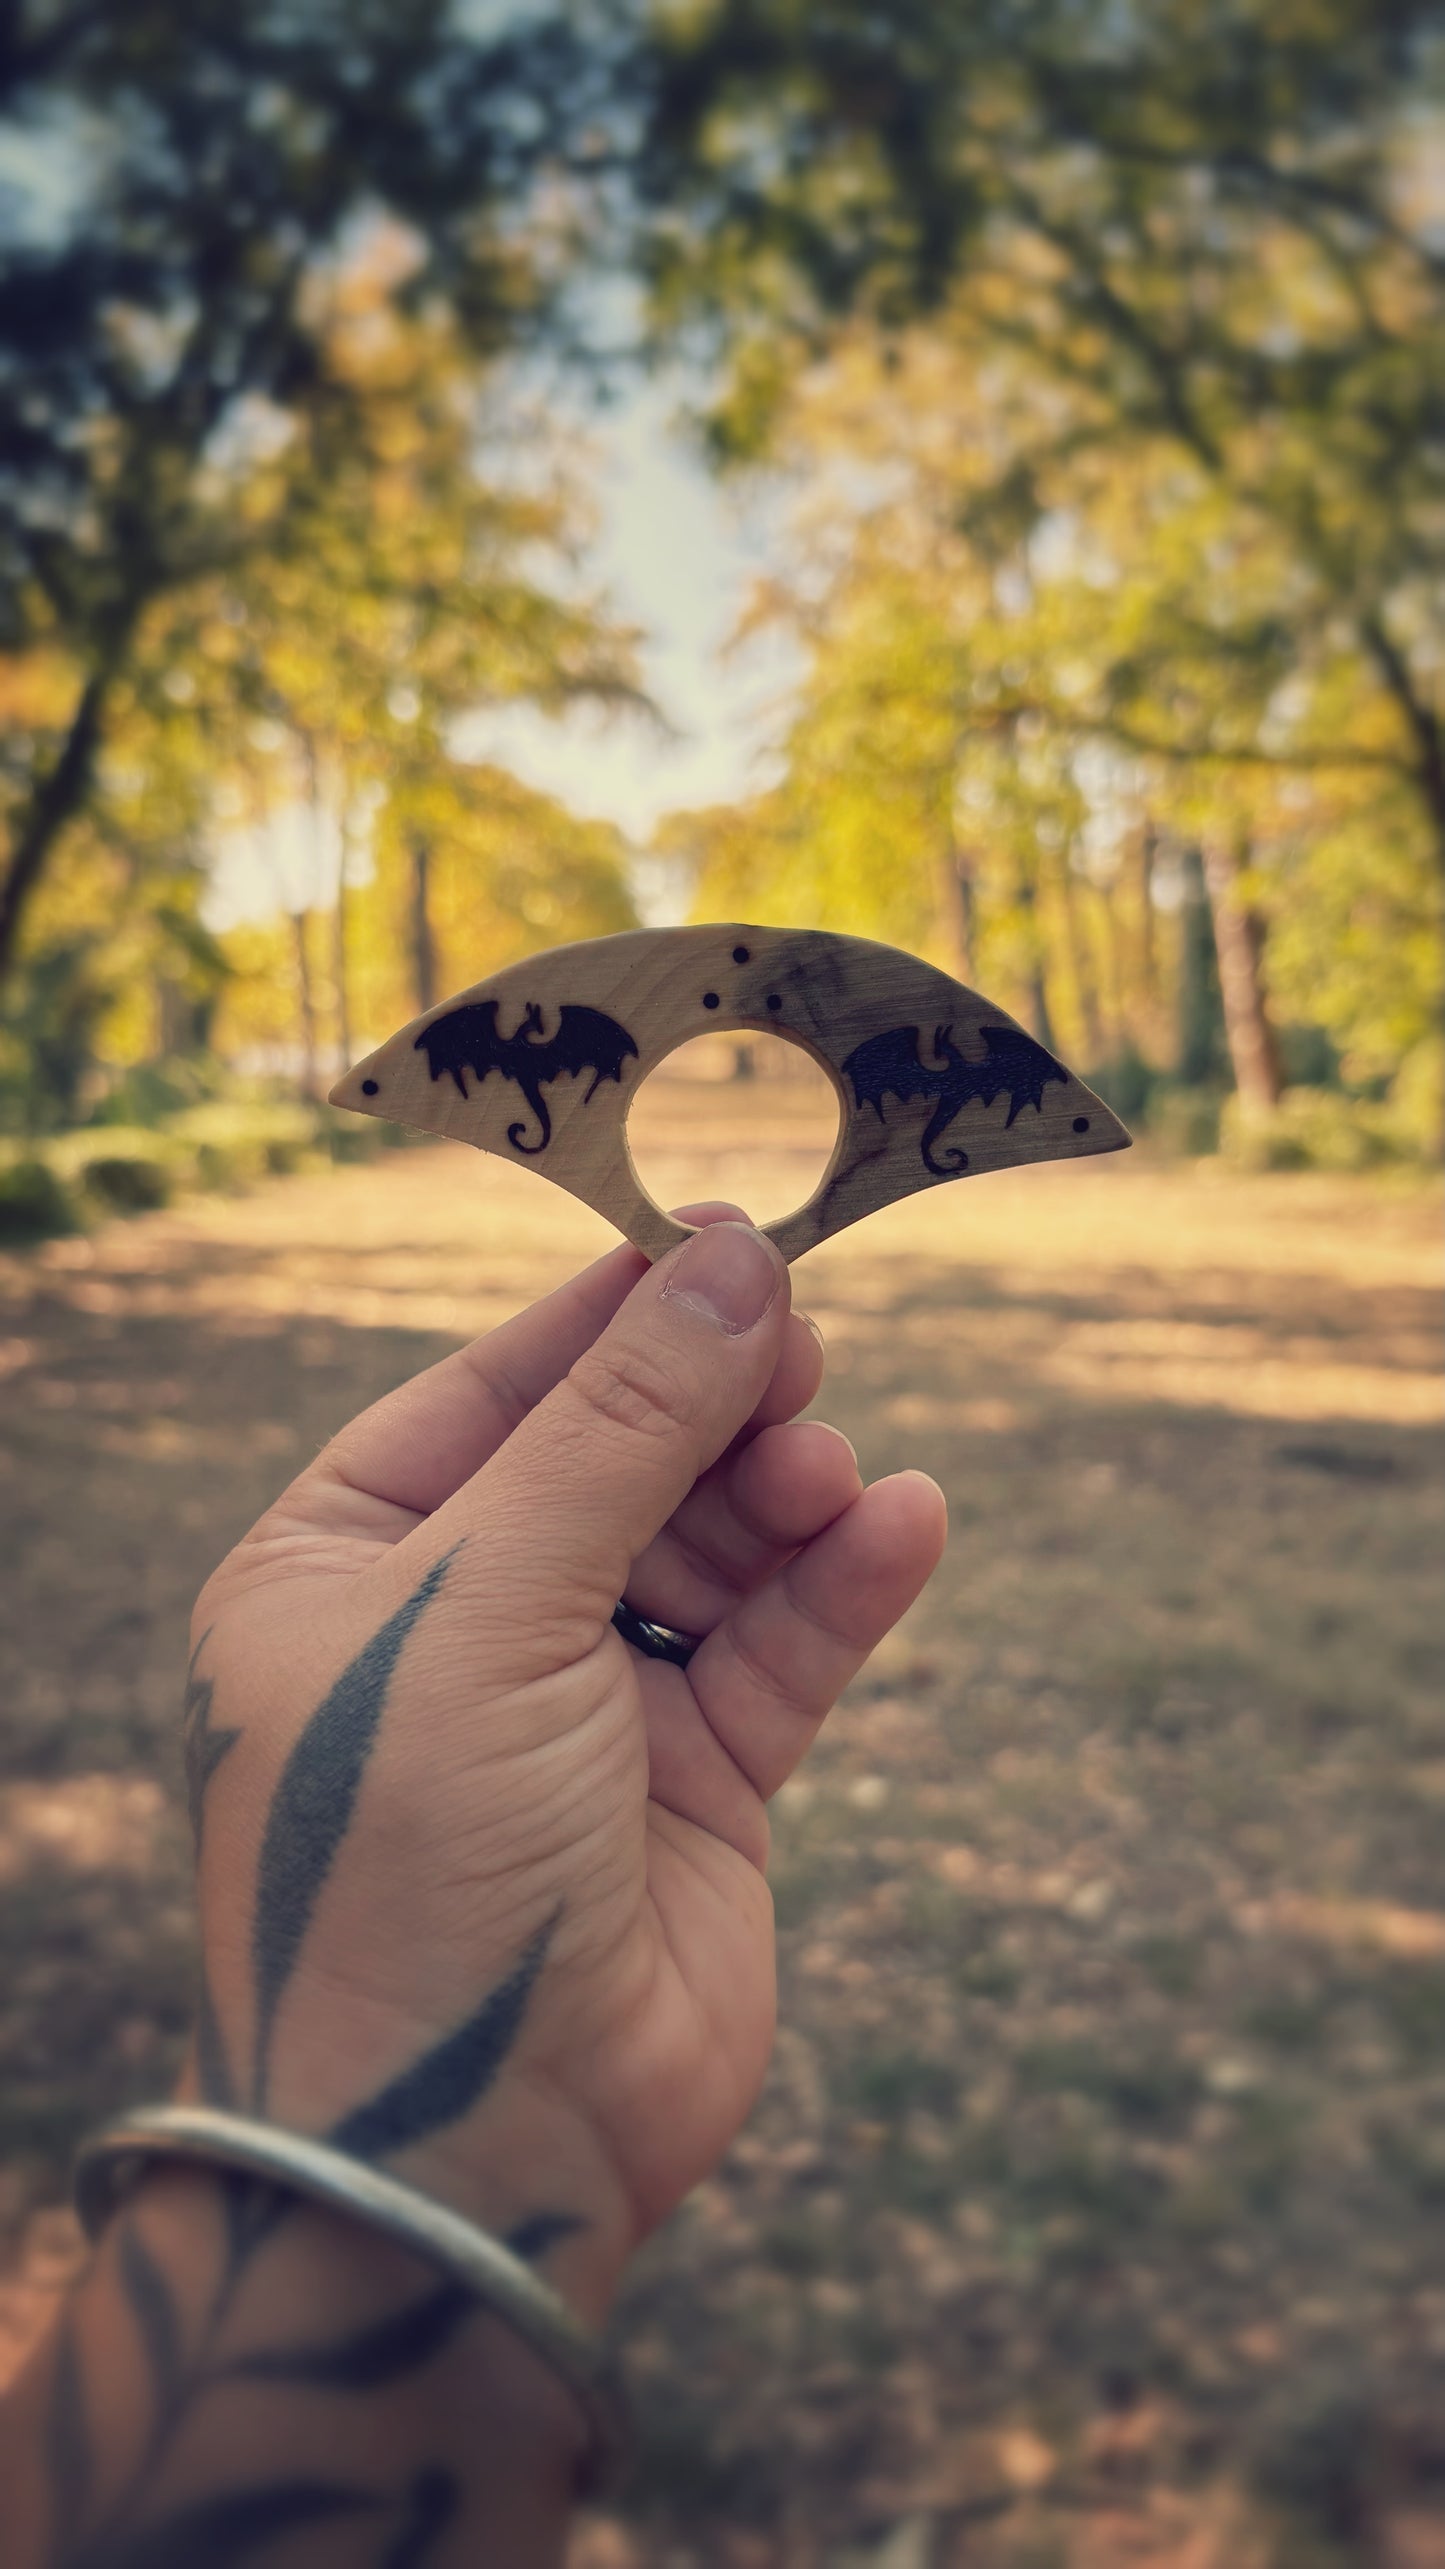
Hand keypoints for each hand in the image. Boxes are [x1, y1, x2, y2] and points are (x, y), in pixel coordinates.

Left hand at [186, 1206, 946, 2322]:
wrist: (470, 2150)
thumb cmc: (411, 1860)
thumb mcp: (487, 1606)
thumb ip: (618, 1428)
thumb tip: (729, 1258)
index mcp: (344, 1566)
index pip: (490, 1391)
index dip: (612, 1318)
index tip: (732, 1245)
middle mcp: (459, 1625)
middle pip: (618, 1457)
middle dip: (711, 1409)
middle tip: (798, 1363)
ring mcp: (583, 1707)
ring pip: (712, 1546)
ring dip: (782, 1495)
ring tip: (831, 1479)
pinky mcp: (695, 1785)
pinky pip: (780, 1651)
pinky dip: (842, 1586)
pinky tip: (904, 1524)